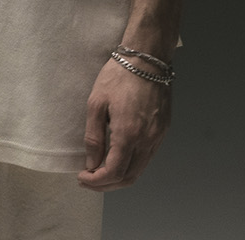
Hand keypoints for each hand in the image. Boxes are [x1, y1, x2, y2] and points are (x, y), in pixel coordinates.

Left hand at [77, 57, 171, 190]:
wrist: (146, 59)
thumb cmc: (118, 76)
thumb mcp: (96, 102)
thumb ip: (94, 136)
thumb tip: (92, 163)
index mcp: (128, 135)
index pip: (113, 173)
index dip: (96, 181)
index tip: (82, 178)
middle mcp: (147, 141)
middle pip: (128, 178)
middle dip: (107, 184)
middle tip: (89, 179)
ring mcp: (158, 137)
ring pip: (140, 170)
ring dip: (120, 177)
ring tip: (100, 171)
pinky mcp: (163, 131)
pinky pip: (148, 158)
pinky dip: (132, 165)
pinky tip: (119, 157)